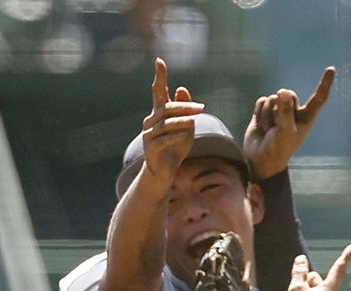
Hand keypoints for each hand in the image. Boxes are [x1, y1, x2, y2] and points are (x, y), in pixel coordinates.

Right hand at [139, 58, 205, 186]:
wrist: (164, 171)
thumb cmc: (176, 146)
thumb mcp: (186, 126)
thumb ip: (185, 109)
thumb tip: (181, 88)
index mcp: (159, 113)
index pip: (158, 91)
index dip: (159, 76)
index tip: (159, 60)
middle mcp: (151, 121)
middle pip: (166, 109)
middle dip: (184, 107)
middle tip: (201, 108)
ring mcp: (149, 135)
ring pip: (165, 124)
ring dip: (180, 121)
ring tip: (194, 120)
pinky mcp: (151, 149)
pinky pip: (162, 140)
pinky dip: (174, 136)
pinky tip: (184, 134)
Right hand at [243, 67, 334, 179]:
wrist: (260, 160)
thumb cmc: (278, 149)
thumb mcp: (285, 132)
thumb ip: (285, 112)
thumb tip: (282, 92)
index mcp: (306, 117)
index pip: (319, 97)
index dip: (325, 83)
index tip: (331, 68)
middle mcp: (293, 112)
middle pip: (288, 94)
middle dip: (280, 107)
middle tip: (277, 124)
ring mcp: (278, 111)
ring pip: (273, 98)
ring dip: (268, 114)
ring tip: (269, 130)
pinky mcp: (264, 112)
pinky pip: (262, 101)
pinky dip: (260, 112)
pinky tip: (261, 125)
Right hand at [279, 244, 350, 290]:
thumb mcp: (295, 289)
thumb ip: (299, 272)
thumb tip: (302, 259)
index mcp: (329, 290)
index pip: (338, 269)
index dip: (345, 256)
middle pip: (319, 279)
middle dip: (307, 280)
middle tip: (297, 290)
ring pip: (315, 288)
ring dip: (304, 289)